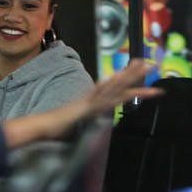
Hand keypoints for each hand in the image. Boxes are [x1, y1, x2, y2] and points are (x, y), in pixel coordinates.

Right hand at [2, 59, 160, 148]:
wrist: (42, 127)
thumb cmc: (56, 128)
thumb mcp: (77, 123)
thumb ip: (86, 119)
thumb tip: (91, 120)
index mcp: (93, 102)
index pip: (114, 91)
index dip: (126, 81)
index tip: (137, 71)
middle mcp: (93, 98)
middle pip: (116, 85)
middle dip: (133, 75)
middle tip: (148, 63)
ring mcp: (89, 102)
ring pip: (112, 87)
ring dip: (129, 77)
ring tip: (144, 68)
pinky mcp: (84, 108)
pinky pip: (98, 97)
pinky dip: (106, 88)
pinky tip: (116, 79)